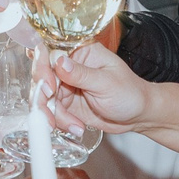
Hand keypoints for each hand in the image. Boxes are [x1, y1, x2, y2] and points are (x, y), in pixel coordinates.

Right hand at [36, 41, 155, 134]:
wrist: (137, 115)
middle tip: (52, 115)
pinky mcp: (64, 103)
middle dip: (42, 98)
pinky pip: (51, 112)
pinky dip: (60, 122)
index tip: (48, 87)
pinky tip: (77, 127)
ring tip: (74, 126)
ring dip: (52, 115)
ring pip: (42, 97)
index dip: (42, 68)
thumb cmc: (130, 92)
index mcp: (80, 52)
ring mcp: (65, 85)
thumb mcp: (107, 83)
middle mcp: (68, 66)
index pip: (50, 52)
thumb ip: (81, 74)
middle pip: (40, 76)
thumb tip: (59, 62)